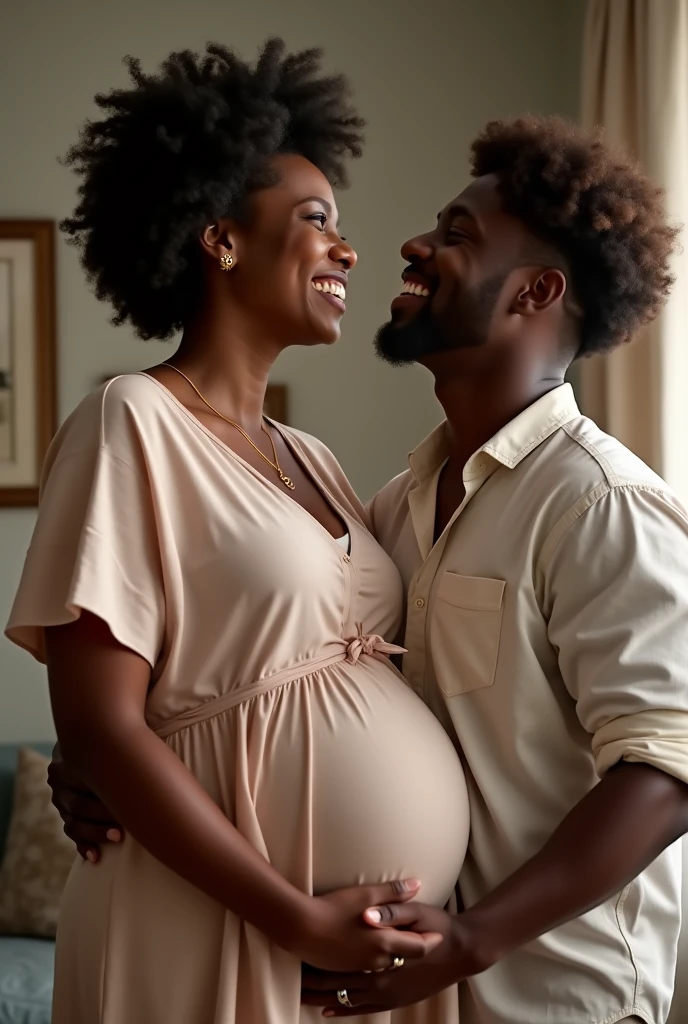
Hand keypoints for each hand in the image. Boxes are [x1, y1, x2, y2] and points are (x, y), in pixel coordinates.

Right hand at [47, 745, 122, 861]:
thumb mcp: (112, 741)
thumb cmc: (111, 740)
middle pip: (78, 805)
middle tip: (124, 825)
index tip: (126, 804)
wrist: (92, 740)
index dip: (103, 795)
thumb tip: (151, 756)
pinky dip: (84, 846)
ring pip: (74, 823)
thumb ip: (121, 750)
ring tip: (117, 837)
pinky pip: (72, 833)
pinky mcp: (66, 815)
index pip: (83, 782)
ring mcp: (61, 799)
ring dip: (95, 833)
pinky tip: (96, 856)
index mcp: (68, 760)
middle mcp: (59, 781)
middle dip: (102, 816)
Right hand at [292, 880, 443, 972]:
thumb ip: (393, 892)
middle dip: (412, 948)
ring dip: (394, 955)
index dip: (430, 941)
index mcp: (385, 942)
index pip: (419, 948)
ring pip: (386, 965)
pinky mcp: (347, 969)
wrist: (301, 928)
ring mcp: (361, 968)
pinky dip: (377, 960)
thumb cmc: (334, 909)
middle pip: (404, 958)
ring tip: (397, 943)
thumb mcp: (366, 894)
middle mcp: (377, 960)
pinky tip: (372, 950)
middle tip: (420, 937)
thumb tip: (417, 884)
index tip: (438, 936)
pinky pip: (370, 969)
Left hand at [302, 902, 493, 1015]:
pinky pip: (362, 1008)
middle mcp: (383, 980)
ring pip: (346, 997)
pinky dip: (343, 1008)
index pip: (343, 959)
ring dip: (323, 995)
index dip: (320, 957)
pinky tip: (328, 1009)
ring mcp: (388, 993)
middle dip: (314, 980)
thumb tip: (366, 914)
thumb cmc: (439, 926)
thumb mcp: (418, 911)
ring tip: (299, 992)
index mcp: (384, 957)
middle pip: (340, 981)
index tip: (298, 951)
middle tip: (291, 975)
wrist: (463, 951)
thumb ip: (391, 910)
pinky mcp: (394, 1000)